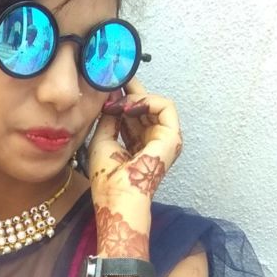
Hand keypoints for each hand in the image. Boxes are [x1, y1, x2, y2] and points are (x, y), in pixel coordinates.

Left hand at [88, 77, 182, 203]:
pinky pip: (166, 106)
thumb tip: (112, 96)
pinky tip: (130, 106)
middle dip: (130, 92)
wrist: (117, 194)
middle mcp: (153, 141)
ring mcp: (165, 139)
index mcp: (138, 145)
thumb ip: (110, 118)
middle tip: (113, 82)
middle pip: (145, 108)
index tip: (110, 87)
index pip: (134, 115)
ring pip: (155, 104)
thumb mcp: (103, 139)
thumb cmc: (107, 177)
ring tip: (118, 102)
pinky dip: (148, 100)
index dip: (124, 99)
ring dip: (135, 97)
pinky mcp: (173, 136)